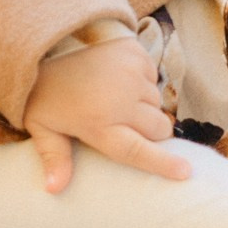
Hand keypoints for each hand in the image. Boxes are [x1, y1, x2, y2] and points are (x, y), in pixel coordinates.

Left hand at [20, 33, 188, 192]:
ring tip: (115, 97)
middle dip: (152, 132)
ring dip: (144, 105)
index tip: (186, 172)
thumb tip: (54, 190)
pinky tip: (118, 77)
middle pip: (159, 128)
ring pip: (157, 103)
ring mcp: (132, 76)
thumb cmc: (43, 88)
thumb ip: (54, 157)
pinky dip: (141, 81)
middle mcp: (121, 102)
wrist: (48, 38)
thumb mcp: (41, 124)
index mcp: (98, 124)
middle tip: (126, 124)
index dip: (163, 164)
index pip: (137, 151)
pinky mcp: (138, 55)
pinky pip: (153, 76)